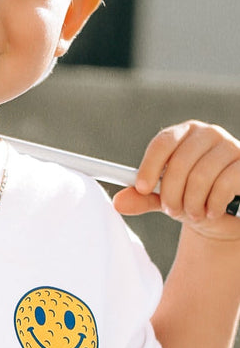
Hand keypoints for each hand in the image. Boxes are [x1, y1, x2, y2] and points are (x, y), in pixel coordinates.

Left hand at [113, 120, 239, 240]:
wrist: (225, 213)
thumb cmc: (193, 197)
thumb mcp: (164, 198)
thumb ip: (142, 198)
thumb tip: (118, 202)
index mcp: (185, 133)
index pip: (163, 142)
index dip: (150, 165)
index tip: (140, 187)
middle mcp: (208, 134)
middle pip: (180, 161)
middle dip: (171, 193)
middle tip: (171, 209)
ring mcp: (231, 147)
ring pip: (201, 176)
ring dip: (192, 202)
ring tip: (193, 213)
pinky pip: (224, 184)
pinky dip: (213, 203)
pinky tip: (212, 211)